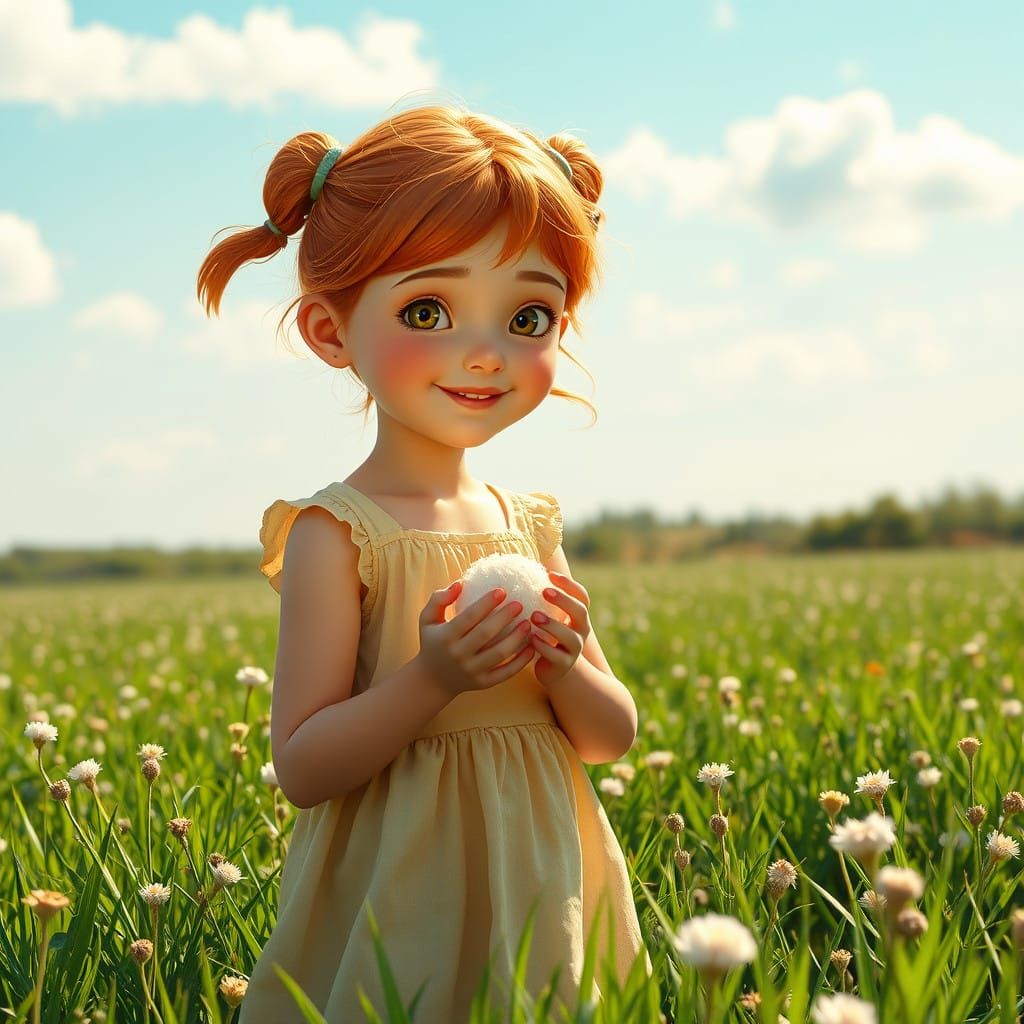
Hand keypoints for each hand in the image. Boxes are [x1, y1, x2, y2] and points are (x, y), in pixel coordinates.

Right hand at [416, 581, 536, 699]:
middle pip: (485, 634)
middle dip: (504, 618)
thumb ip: (439, 599)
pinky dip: (520, 662)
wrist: (432, 680)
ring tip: (528, 624)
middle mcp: (458, 655)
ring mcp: (472, 671)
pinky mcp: (483, 683)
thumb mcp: (427, 619)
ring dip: (516, 638)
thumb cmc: (433, 642)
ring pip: (499, 654)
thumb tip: (460, 583)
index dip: (486, 603)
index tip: (502, 590)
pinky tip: (531, 648)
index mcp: (446, 637)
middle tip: (519, 604)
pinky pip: (505, 673)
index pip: (468, 618)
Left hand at [528, 570, 591, 689]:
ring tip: (534, 616)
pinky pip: (556, 655)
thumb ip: (543, 600)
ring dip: (552, 624)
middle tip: (544, 591)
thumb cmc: (547, 635)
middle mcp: (581, 630)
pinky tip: (531, 638)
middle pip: (580, 611)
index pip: (581, 596)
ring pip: (569, 636)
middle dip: (563, 600)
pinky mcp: (564, 665)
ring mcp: (574, 649)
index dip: (569, 584)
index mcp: (578, 616)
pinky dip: (543, 646)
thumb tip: (522, 569)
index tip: (550, 575)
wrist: (554, 670)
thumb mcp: (549, 616)